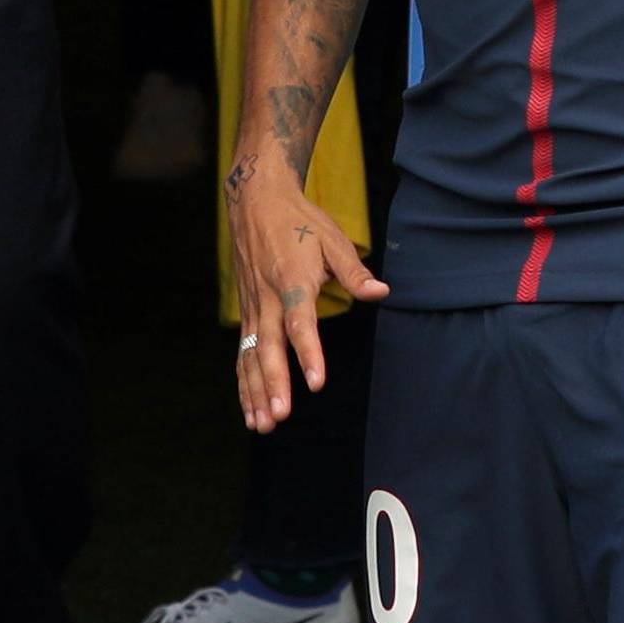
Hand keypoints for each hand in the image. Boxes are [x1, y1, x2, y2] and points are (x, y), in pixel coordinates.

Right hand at [226, 153, 387, 432]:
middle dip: (272, 384)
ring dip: (254, 390)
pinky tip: (249, 406)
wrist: (255, 199)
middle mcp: (268, 296)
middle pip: (268, 347)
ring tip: (261, 424)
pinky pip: (242, 350)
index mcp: (292, 280)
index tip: (316, 382)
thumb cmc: (299, 220)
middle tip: (279, 417)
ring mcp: (253, 304)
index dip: (308, 352)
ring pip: (250, 354)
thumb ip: (353, 270)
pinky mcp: (247, 308)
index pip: (299, 322)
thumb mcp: (331, 238)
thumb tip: (381, 292)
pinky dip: (243, 379)